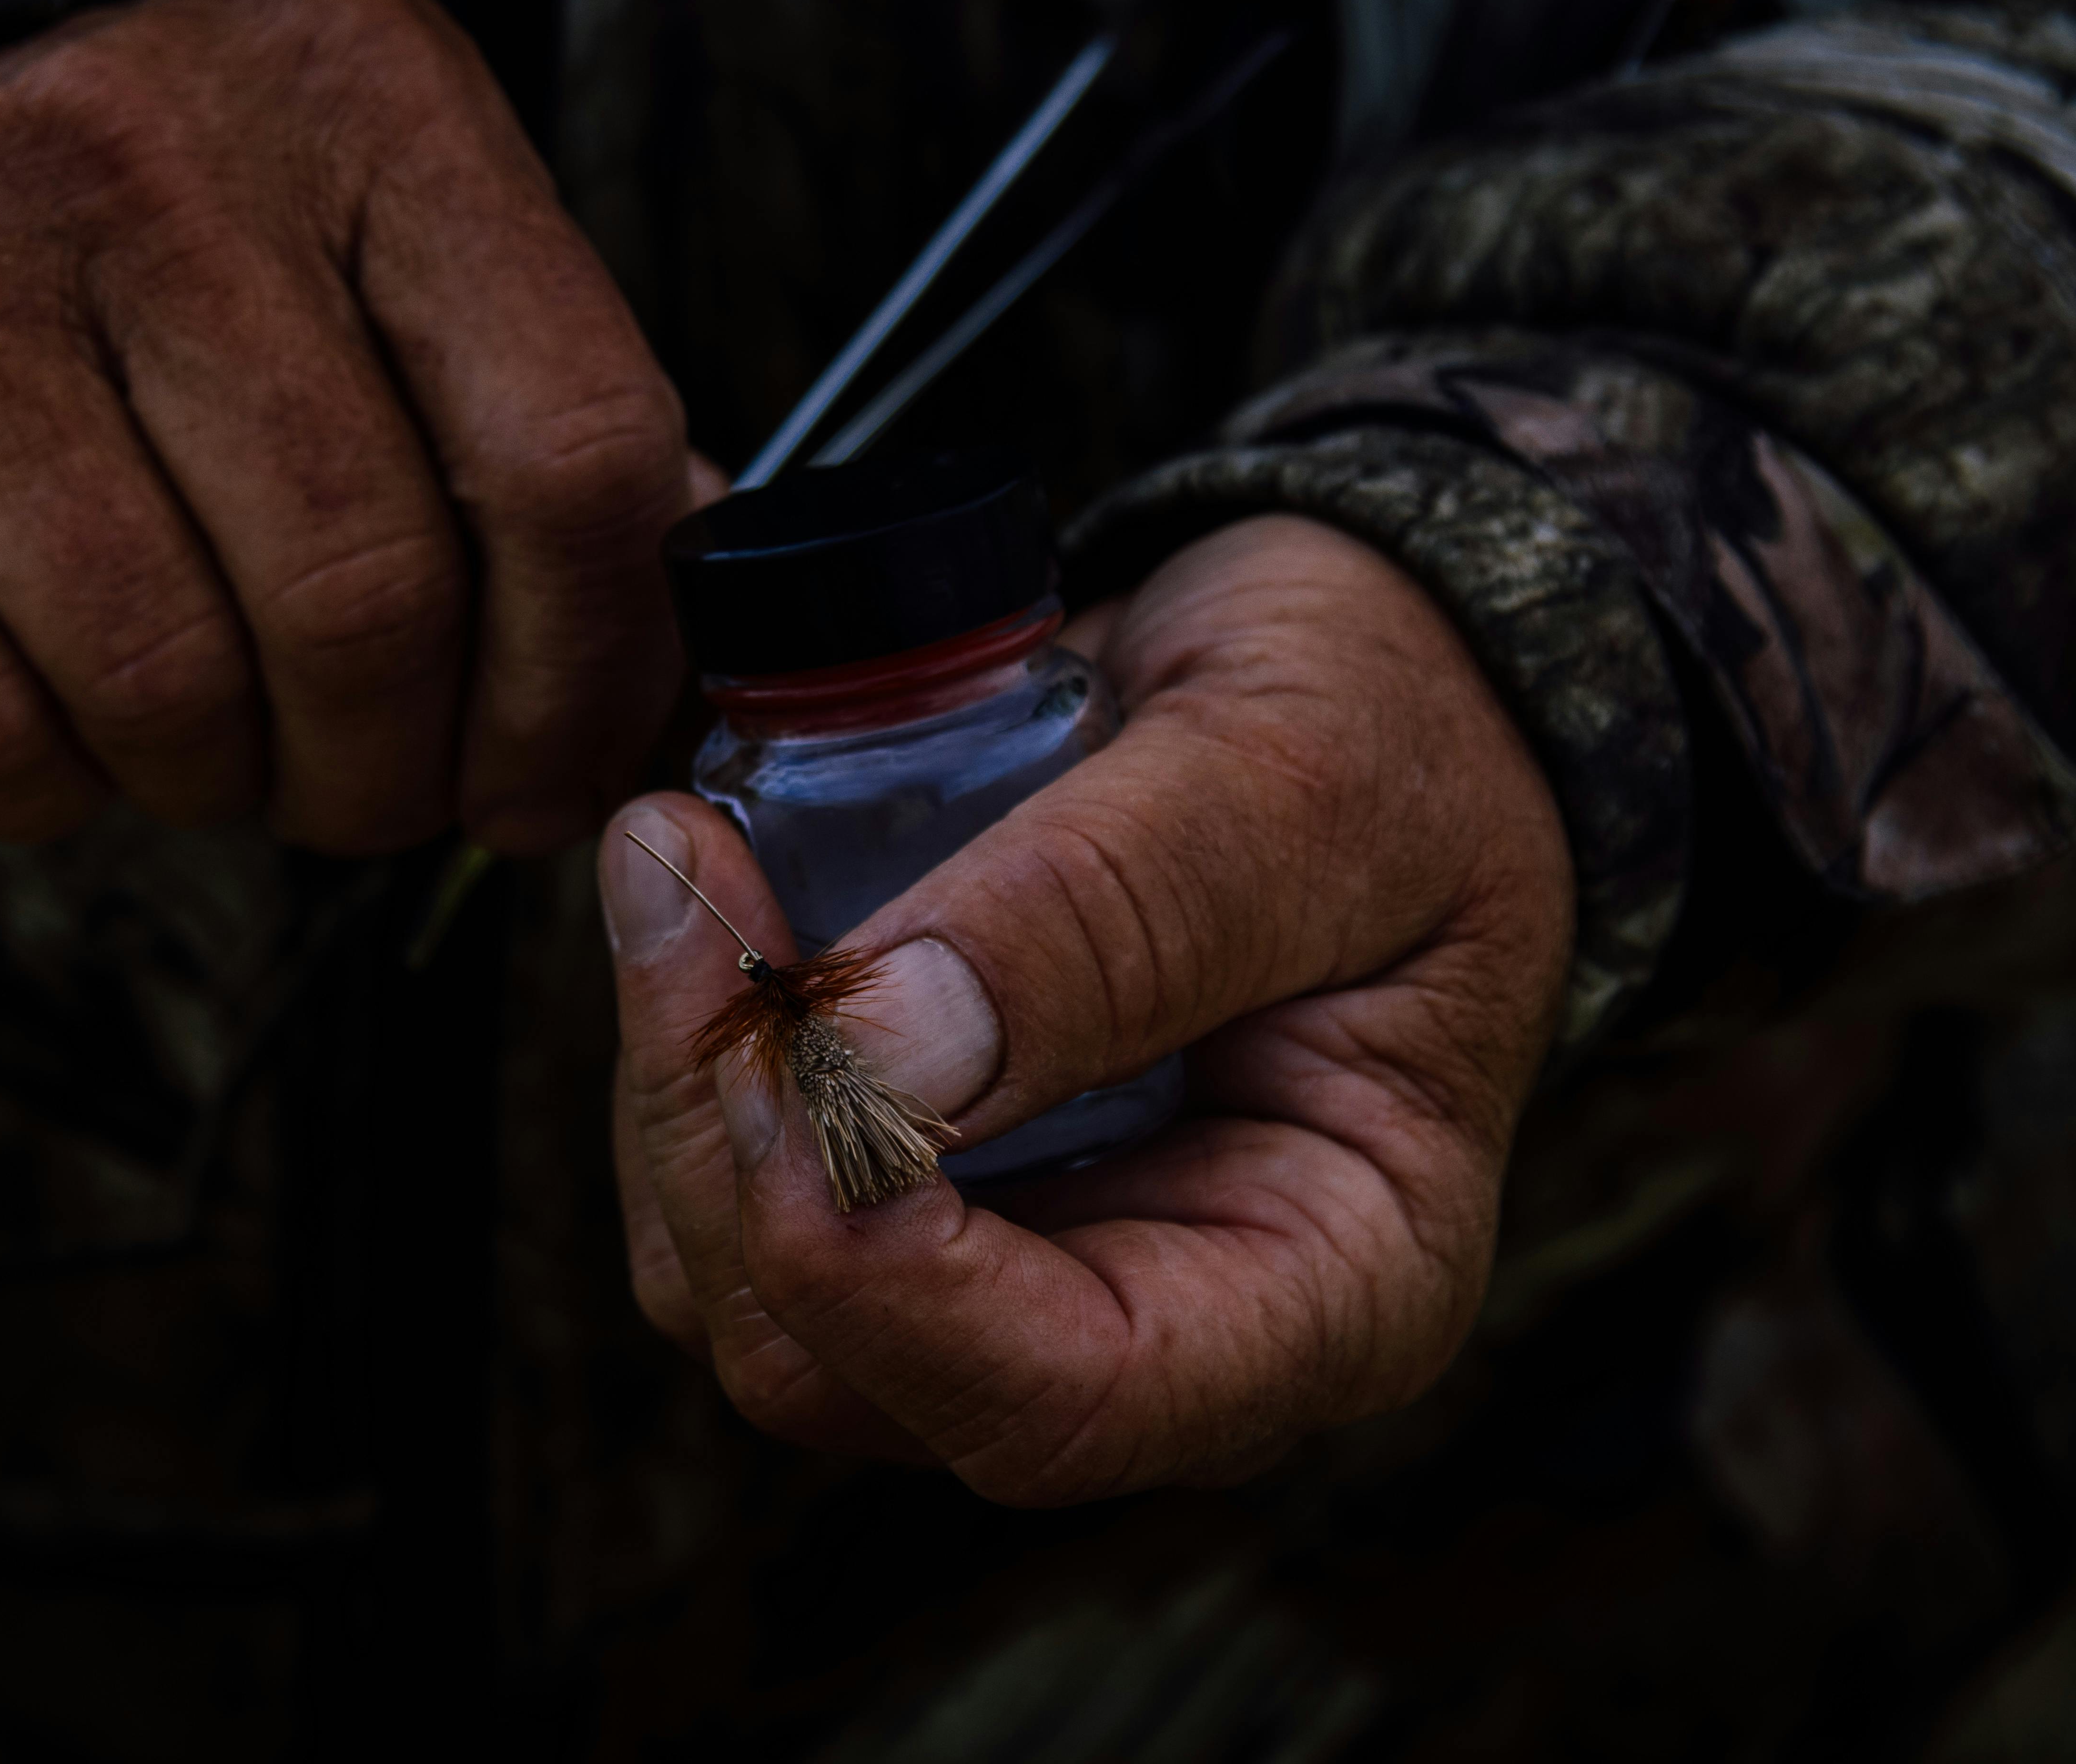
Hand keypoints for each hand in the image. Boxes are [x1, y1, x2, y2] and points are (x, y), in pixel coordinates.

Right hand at [0, 0, 689, 851]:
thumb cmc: (220, 289)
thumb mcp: (424, 294)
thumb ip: (567, 467)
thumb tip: (687, 699)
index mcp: (374, 95)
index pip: (568, 453)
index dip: (585, 678)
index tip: (550, 773)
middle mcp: (144, 136)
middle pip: (362, 590)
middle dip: (389, 768)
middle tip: (369, 785)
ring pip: (162, 679)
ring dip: (221, 784)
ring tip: (224, 742)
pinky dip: (48, 793)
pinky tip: (72, 727)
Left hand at [603, 514, 1575, 1502]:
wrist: (1358, 673)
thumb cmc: (1395, 728)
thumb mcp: (1300, 779)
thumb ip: (1105, 920)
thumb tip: (870, 1058)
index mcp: (1337, 1288)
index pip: (1060, 1401)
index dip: (875, 1266)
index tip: (776, 1040)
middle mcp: (1165, 1323)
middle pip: (848, 1367)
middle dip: (731, 1139)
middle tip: (679, 871)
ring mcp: (1023, 1265)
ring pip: (746, 1287)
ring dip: (682, 1079)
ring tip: (685, 851)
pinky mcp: (919, 1180)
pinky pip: (735, 1182)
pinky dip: (691, 1045)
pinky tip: (713, 882)